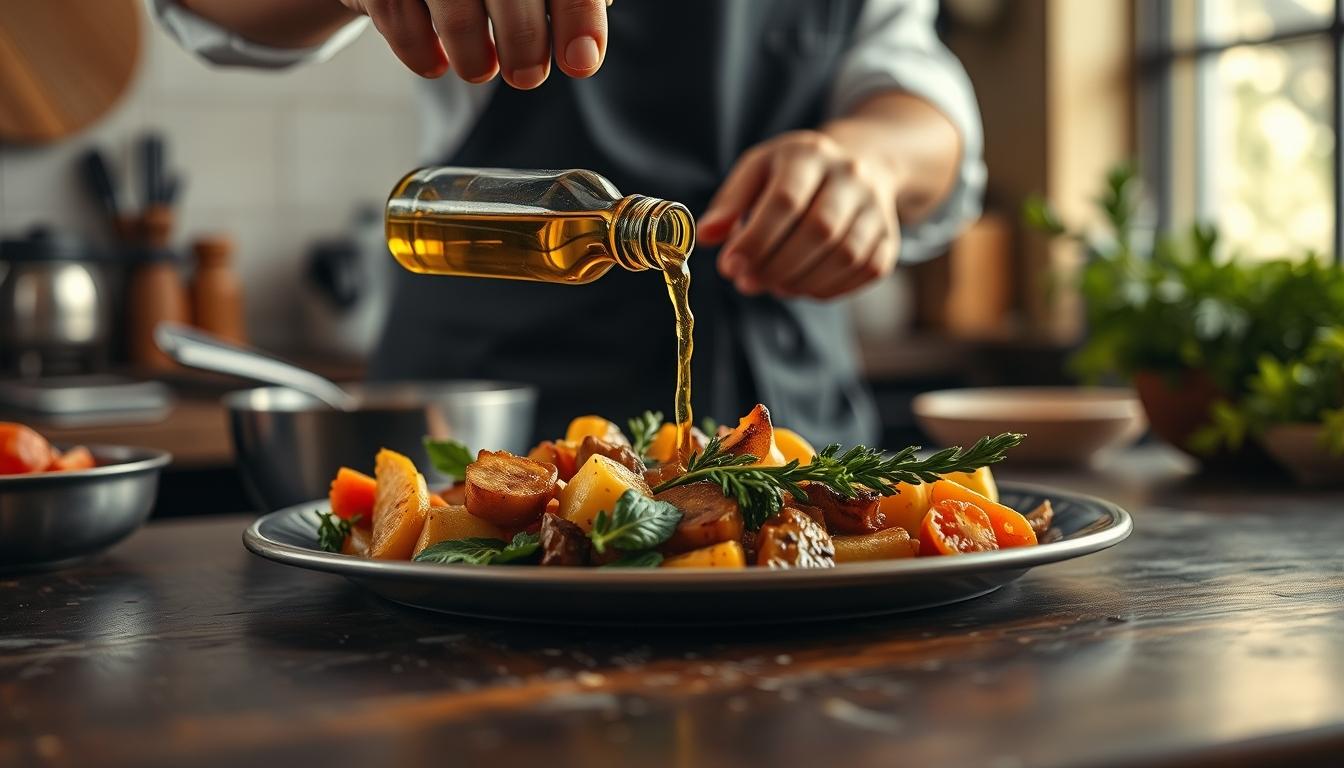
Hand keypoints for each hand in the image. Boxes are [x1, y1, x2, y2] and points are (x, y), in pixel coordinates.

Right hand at [341, 0, 608, 87]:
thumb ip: (562, 3)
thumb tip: (582, 49)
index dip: (578, 17)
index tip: (581, 64)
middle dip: (524, 44)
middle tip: (528, 77)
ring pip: (453, 9)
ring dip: (473, 57)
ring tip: (481, 70)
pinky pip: (398, 16)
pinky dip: (420, 53)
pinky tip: (436, 62)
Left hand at [698, 131, 901, 300]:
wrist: (858, 165)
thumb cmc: (794, 173)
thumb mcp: (757, 170)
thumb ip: (729, 202)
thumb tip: (707, 236)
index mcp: (811, 154)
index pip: (786, 200)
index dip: (756, 240)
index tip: (729, 266)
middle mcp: (852, 176)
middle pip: (819, 230)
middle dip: (776, 266)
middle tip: (746, 282)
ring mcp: (877, 208)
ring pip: (845, 255)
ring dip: (801, 281)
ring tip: (771, 284)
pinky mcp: (889, 240)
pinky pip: (863, 272)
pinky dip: (827, 288)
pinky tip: (800, 286)